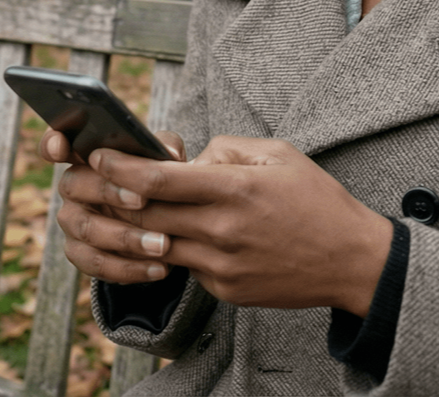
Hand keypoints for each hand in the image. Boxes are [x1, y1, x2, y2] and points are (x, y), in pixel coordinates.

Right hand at [39, 127, 186, 284]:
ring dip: (126, 238)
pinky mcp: (80, 253)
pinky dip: (129, 268)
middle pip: (74, 184)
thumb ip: (165, 152)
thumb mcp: (167, 161)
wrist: (164, 222)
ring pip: (87, 229)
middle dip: (109, 191)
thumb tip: (168, 152)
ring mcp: (72, 220)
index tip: (62, 148)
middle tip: (143, 201)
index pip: (57, 143)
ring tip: (163, 245)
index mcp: (88, 155)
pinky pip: (96, 264)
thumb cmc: (159, 180)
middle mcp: (73, 185)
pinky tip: (159, 268)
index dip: (53, 143)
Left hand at [88, 135, 393, 315]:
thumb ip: (227, 149)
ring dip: (134, 225)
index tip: (100, 156)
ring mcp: (222, 265)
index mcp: (236, 189)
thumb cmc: (316, 199)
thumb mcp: (278, 154)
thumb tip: (189, 160)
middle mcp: (223, 230)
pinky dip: (175, 246)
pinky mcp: (225, 290)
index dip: (121, 167)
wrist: (350, 259)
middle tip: (88, 180)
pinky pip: (186, 264)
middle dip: (110, 195)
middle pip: (146, 214)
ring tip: (121, 207)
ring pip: (157, 244)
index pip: (159, 180)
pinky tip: (175, 232)